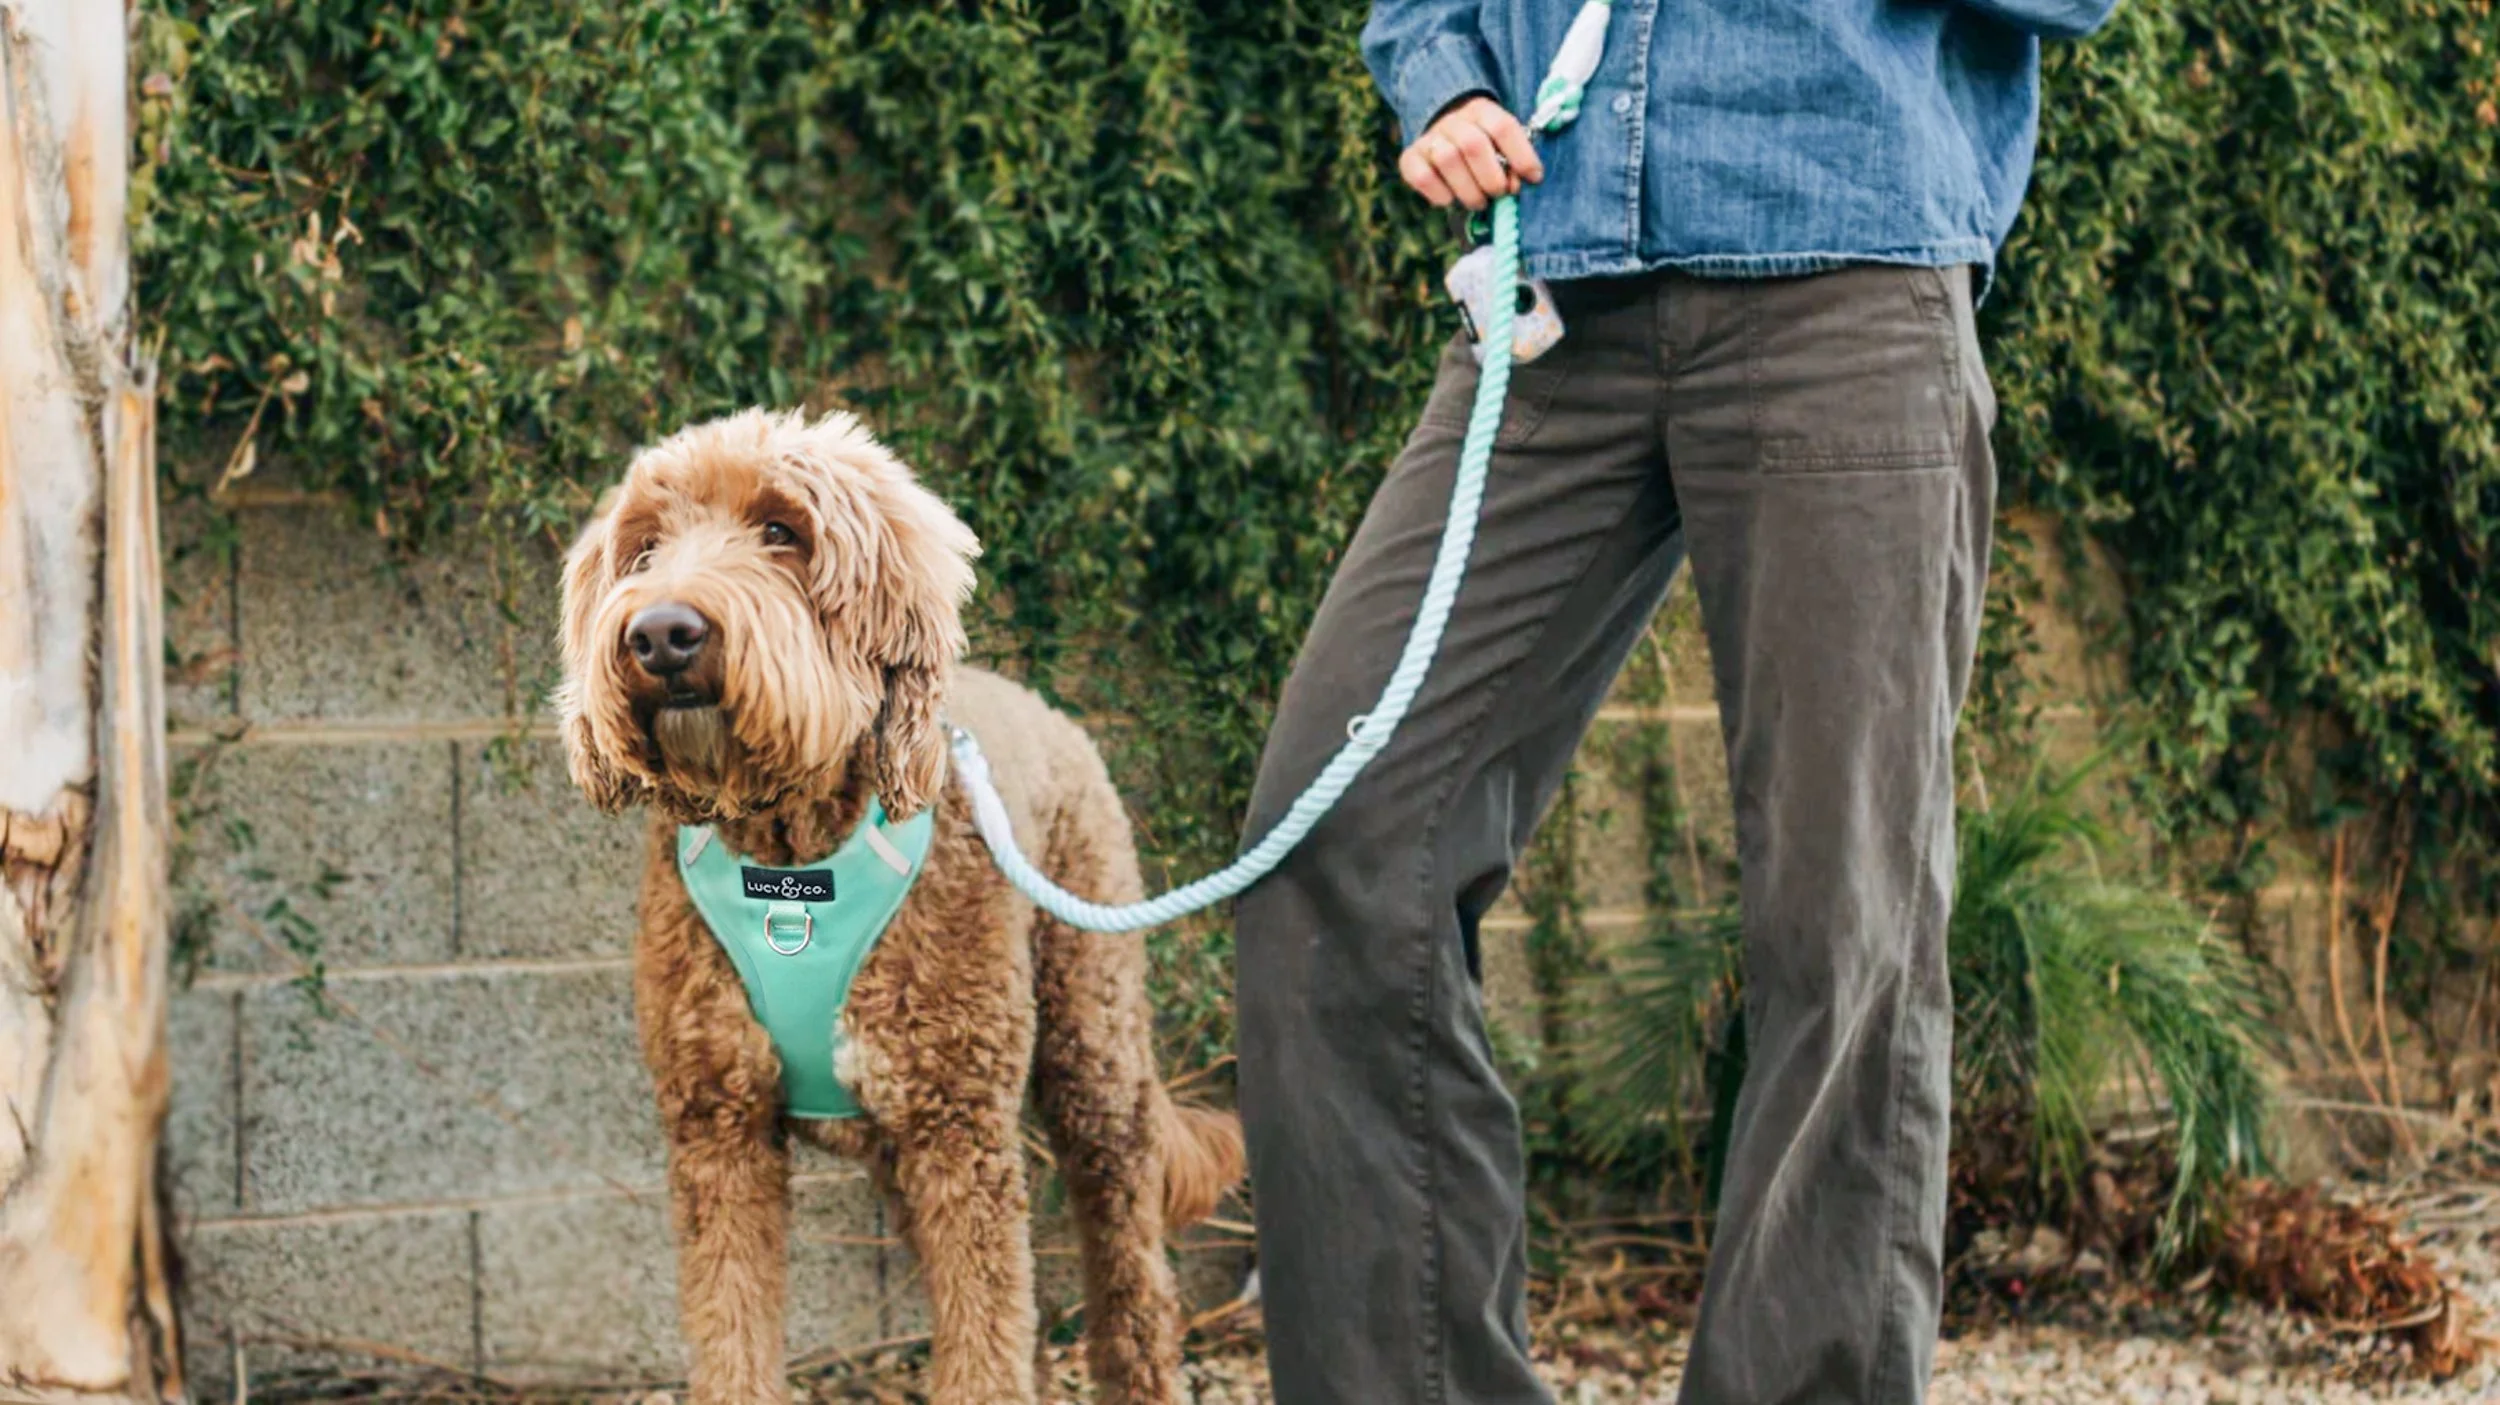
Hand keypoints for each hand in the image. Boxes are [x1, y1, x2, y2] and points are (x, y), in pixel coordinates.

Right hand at [1397, 96, 1544, 210]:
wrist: (1443, 139)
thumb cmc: (1483, 149)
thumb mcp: (1502, 147)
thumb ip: (1513, 162)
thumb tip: (1514, 185)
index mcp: (1481, 111)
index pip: (1503, 127)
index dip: (1522, 155)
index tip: (1534, 178)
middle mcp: (1453, 120)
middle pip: (1473, 144)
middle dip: (1492, 178)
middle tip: (1499, 194)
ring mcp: (1429, 138)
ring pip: (1448, 160)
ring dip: (1469, 190)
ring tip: (1479, 203)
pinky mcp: (1409, 158)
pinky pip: (1422, 176)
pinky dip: (1439, 193)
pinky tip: (1450, 200)